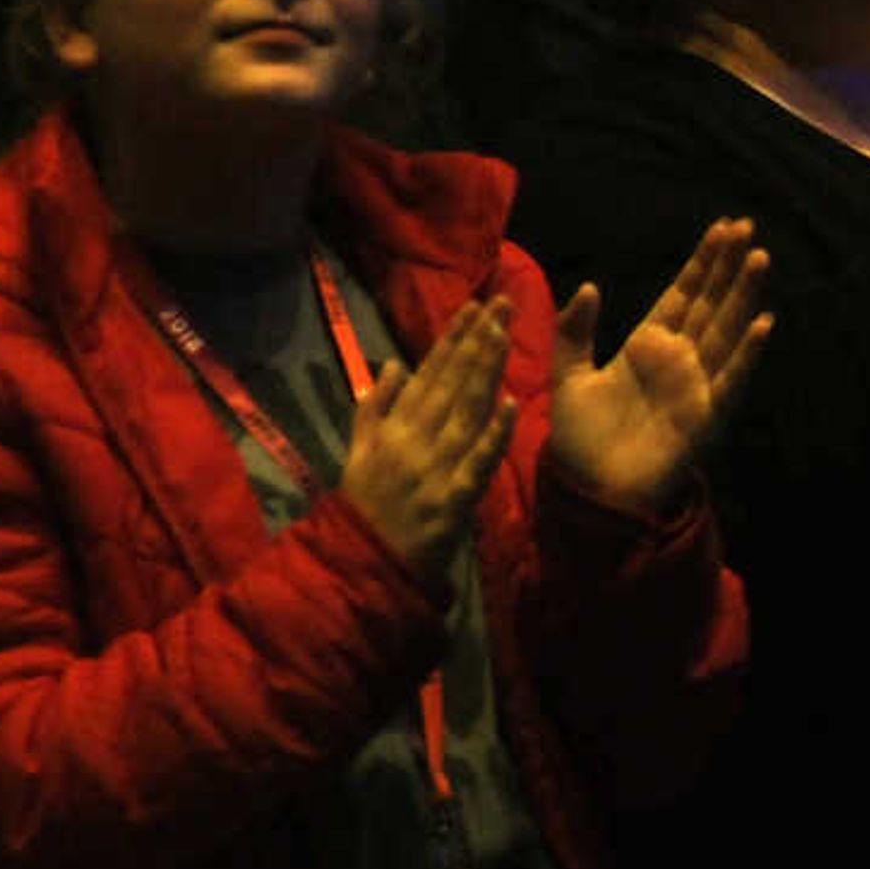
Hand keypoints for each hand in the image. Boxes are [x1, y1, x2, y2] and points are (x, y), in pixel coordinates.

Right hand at [337, 296, 515, 586]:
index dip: (452, 339)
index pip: (428, 374)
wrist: (364, 566)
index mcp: (392, 429)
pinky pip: (478, 460)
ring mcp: (434, 468)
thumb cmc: (364, 508)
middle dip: (477, 340)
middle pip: (451, 383)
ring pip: (466, 410)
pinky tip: (512, 402)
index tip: (473, 307)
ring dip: (487, 370)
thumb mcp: (357, 453)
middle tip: (501, 303)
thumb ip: (374, 409)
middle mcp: (413, 440)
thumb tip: (394, 365)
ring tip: (506, 333)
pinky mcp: (453, 498)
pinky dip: (495, 432)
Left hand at [546, 220, 772, 515]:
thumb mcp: (568, 377)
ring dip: (743, 296)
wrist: (589, 493)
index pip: (682, 293)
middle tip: (747, 227)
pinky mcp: (707, 415)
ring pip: (726, 330)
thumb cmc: (579, 440)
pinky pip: (731, 378)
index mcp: (648, 345)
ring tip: (759, 259)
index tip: (722, 227)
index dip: (702, 262)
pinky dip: (748, 352)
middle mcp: (679, 359)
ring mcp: (696, 385)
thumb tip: (591, 286)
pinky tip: (763, 323)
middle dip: (728, 266)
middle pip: (710, 303)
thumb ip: (575, 331)